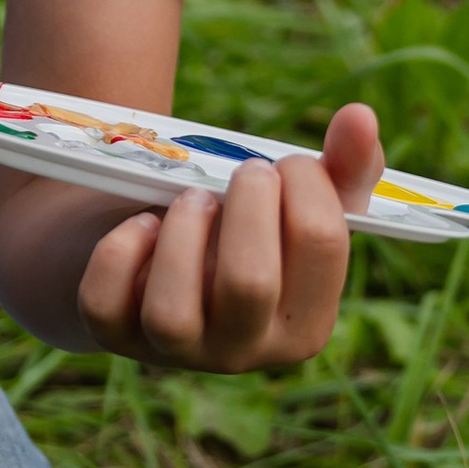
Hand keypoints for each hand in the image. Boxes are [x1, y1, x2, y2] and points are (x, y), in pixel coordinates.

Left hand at [74, 104, 382, 373]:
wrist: (145, 233)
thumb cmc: (237, 222)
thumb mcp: (291, 202)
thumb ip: (340, 166)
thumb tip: (361, 116)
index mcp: (306, 324)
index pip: (324, 248)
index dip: (307, 183)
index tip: (284, 164)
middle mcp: (243, 351)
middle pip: (249, 284)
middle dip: (246, 205)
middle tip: (243, 172)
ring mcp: (174, 350)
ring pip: (172, 313)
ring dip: (182, 232)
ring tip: (192, 197)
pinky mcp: (113, 333)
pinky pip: (107, 306)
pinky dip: (121, 253)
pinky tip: (141, 225)